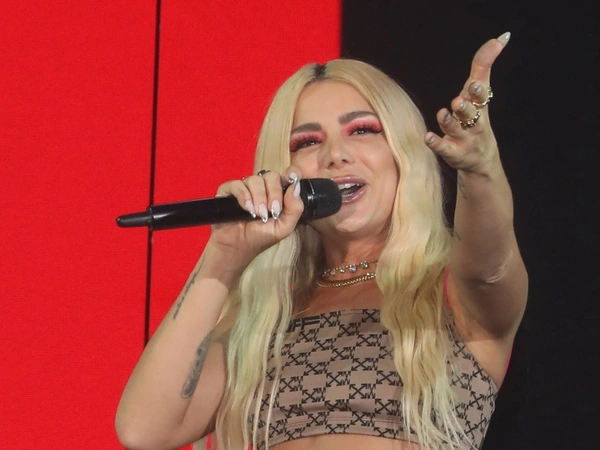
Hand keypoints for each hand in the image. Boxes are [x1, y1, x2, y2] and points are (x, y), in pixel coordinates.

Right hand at [205, 167, 304, 271]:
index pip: (286, 176)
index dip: (290, 176)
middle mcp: (261, 187)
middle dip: (273, 193)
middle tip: (271, 211)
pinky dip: (243, 196)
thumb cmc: (260, 237)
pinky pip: (237, 184)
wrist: (237, 247)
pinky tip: (246, 209)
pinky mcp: (228, 190)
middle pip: (271, 176)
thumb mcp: (284, 227)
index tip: (291, 182)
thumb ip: (295, 208)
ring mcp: (245, 187)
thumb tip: (296, 186)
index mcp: (277, 193)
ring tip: (257, 215)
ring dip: (258, 198)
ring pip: (254, 179)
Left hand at [425, 32, 510, 174]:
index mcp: (480, 107)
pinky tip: (427, 136)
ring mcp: (463, 139)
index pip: (482, 97)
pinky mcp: (452, 152)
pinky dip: (435, 142)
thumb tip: (498, 39)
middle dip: (466, 107)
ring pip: (456, 130)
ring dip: (449, 122)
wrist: (481, 160)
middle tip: (458, 101)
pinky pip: (443, 148)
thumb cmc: (477, 119)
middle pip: (471, 115)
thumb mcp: (481, 94)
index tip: (475, 84)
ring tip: (442, 113)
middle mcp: (473, 123)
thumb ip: (483, 66)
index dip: (479, 91)